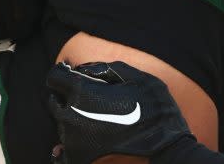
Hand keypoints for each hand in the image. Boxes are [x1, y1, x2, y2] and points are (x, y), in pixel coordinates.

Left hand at [47, 61, 193, 163]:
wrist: (168, 153)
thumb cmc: (155, 112)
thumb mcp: (137, 78)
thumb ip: (107, 69)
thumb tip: (87, 70)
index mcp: (81, 92)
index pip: (54, 77)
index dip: (62, 74)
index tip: (70, 74)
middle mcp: (71, 115)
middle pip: (56, 101)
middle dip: (67, 97)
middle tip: (86, 99)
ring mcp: (73, 140)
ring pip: (62, 124)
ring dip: (73, 119)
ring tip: (96, 121)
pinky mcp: (79, 159)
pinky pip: (61, 154)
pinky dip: (65, 148)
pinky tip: (81, 142)